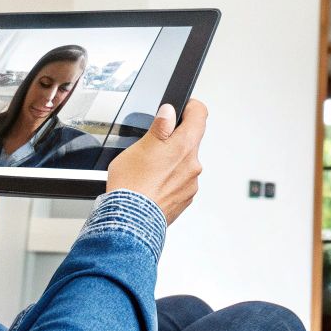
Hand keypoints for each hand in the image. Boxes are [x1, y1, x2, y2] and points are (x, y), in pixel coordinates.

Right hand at [106, 99, 206, 223]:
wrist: (129, 222)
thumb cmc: (131, 186)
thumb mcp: (139, 147)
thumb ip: (159, 128)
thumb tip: (168, 112)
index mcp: (184, 145)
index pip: (200, 114)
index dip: (190, 108)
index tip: (183, 108)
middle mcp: (193, 164)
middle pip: (190, 140)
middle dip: (174, 140)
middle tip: (153, 146)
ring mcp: (191, 183)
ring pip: (184, 163)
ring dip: (172, 162)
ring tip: (149, 170)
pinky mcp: (185, 199)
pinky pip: (181, 182)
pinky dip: (170, 180)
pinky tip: (153, 185)